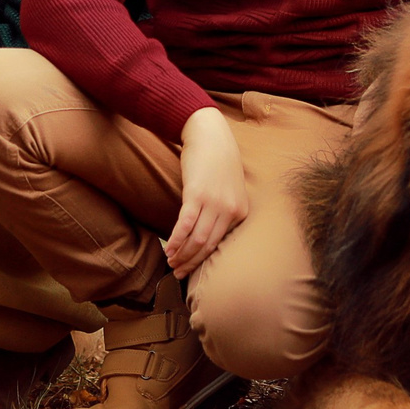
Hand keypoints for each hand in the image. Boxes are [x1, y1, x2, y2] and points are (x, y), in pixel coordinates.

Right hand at [165, 106, 250, 278]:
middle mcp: (230, 210)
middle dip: (192, 262)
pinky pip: (185, 224)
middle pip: (208, 246)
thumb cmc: (218, 163)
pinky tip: (168, 248)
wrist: (211, 135)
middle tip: (178, 272)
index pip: (220, 244)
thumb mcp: (230, 190)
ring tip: (171, 262)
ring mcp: (214, 203)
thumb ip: (224, 212)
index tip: (191, 268)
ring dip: (182, 254)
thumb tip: (207, 235)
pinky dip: (176, 240)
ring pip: (197, 239)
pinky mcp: (197, 194)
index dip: (204, 260)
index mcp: (241, 212)